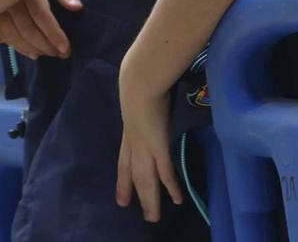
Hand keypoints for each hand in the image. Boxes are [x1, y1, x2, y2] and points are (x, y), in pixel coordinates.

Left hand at [115, 57, 183, 221]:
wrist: (140, 82)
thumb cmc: (140, 79)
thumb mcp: (138, 91)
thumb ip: (144, 97)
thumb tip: (151, 93)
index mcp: (129, 130)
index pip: (123, 160)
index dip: (122, 178)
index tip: (120, 194)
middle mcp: (134, 143)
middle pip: (133, 174)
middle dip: (132, 192)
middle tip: (128, 208)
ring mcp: (145, 147)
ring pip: (146, 181)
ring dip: (150, 200)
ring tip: (152, 217)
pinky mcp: (158, 147)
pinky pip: (165, 173)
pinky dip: (171, 188)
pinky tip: (177, 200)